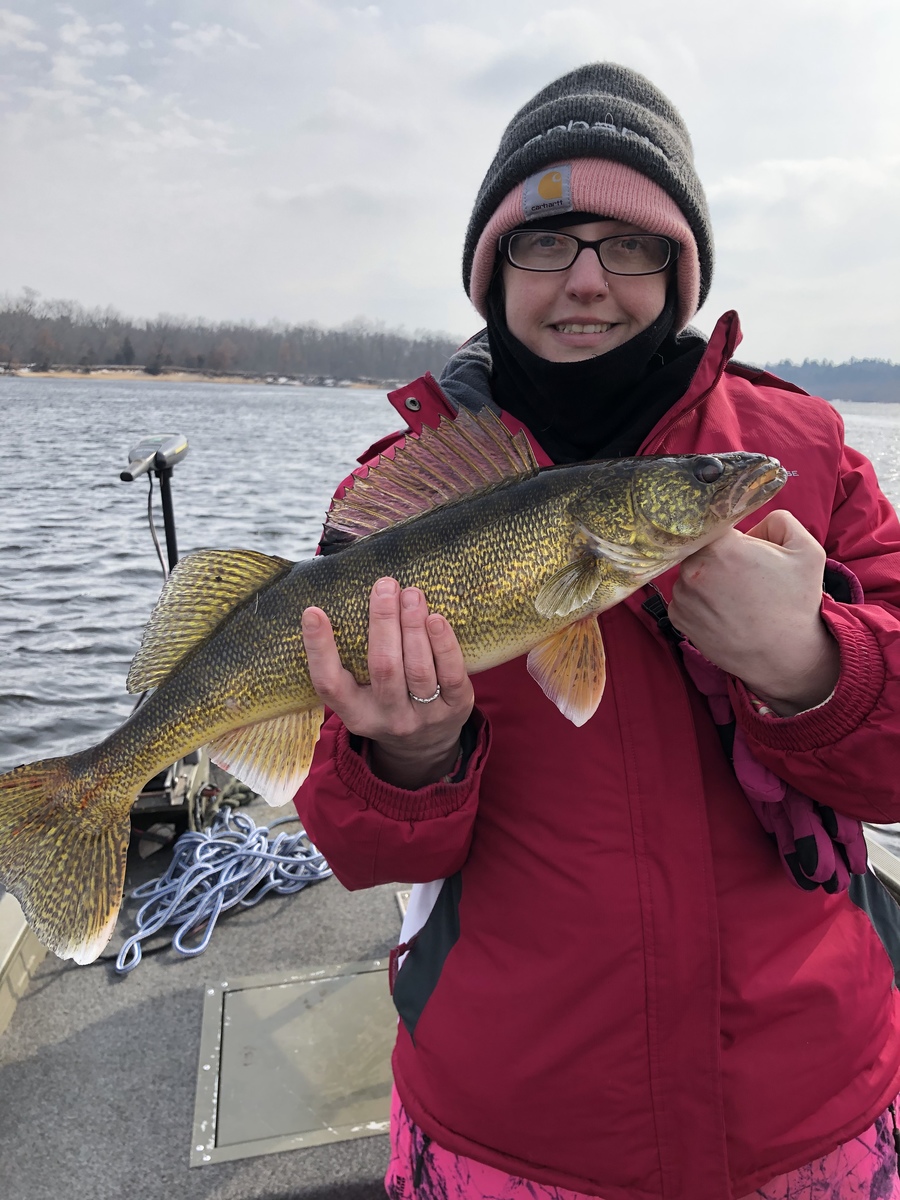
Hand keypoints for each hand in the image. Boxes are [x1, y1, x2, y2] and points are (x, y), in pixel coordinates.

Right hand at [301, 577, 474, 787]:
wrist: (425, 748)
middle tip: (384, 586)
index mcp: (355, 713)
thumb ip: (350, 660)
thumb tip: (344, 599)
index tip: (313, 612)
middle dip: (384, 621)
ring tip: (411, 594)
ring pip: (417, 668)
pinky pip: (451, 675)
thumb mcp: (360, 696)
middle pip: (383, 667)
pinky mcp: (455, 709)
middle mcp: (388, 717)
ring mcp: (424, 716)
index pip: (329, 683)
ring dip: (413, 626)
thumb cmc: (386, 704)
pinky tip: (437, 619)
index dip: (319, 649)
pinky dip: (444, 645)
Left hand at [668, 510, 839, 715]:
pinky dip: (700, 601)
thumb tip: (754, 522)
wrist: (784, 656)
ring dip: (708, 579)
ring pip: (691, 573)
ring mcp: (682, 595)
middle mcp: (692, 569)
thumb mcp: (806, 550)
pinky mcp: (678, 618)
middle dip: (720, 556)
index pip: (712, 523)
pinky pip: (685, 597)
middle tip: (746, 574)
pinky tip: (725, 611)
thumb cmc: (796, 604)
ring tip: (738, 597)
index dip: (728, 532)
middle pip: (701, 548)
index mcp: (720, 546)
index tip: (741, 544)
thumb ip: (780, 520)